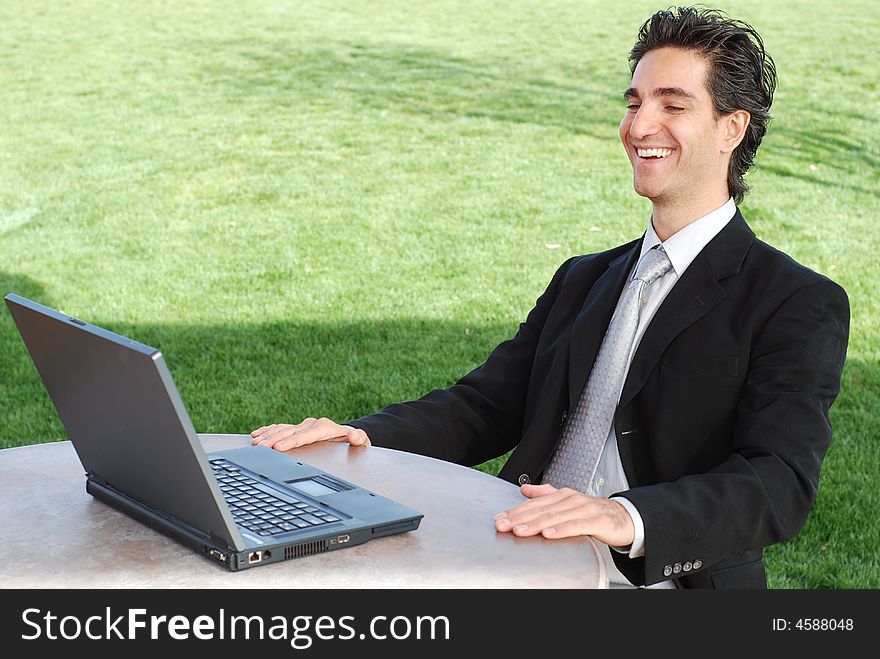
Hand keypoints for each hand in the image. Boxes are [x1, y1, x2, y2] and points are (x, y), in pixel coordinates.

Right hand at [250, 418, 370, 451]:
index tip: (279, 447)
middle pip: (290, 432)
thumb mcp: (360, 441)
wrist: (348, 435)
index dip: (291, 441)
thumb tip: (356, 435)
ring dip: (268, 435)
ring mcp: (303, 426)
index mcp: (324, 427)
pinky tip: (256, 434)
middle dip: (274, 439)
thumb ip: (359, 438)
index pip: (305, 435)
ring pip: (282, 429)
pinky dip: (268, 430)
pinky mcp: (297, 428)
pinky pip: (280, 428)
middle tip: (260, 446)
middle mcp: (311, 424)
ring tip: (255, 442)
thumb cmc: (353, 441)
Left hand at [494, 483, 634, 547]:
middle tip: (503, 525)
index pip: (534, 503)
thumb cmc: (594, 512)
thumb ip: (546, 495)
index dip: (516, 511)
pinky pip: (577, 526)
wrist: (625, 517)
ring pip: (556, 517)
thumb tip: (524, 489)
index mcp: (562, 495)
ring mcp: (584, 509)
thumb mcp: (568, 501)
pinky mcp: (597, 521)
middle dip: (519, 518)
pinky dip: (562, 530)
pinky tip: (549, 534)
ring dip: (536, 524)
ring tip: (520, 531)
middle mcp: (571, 499)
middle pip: (541, 509)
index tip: (500, 519)